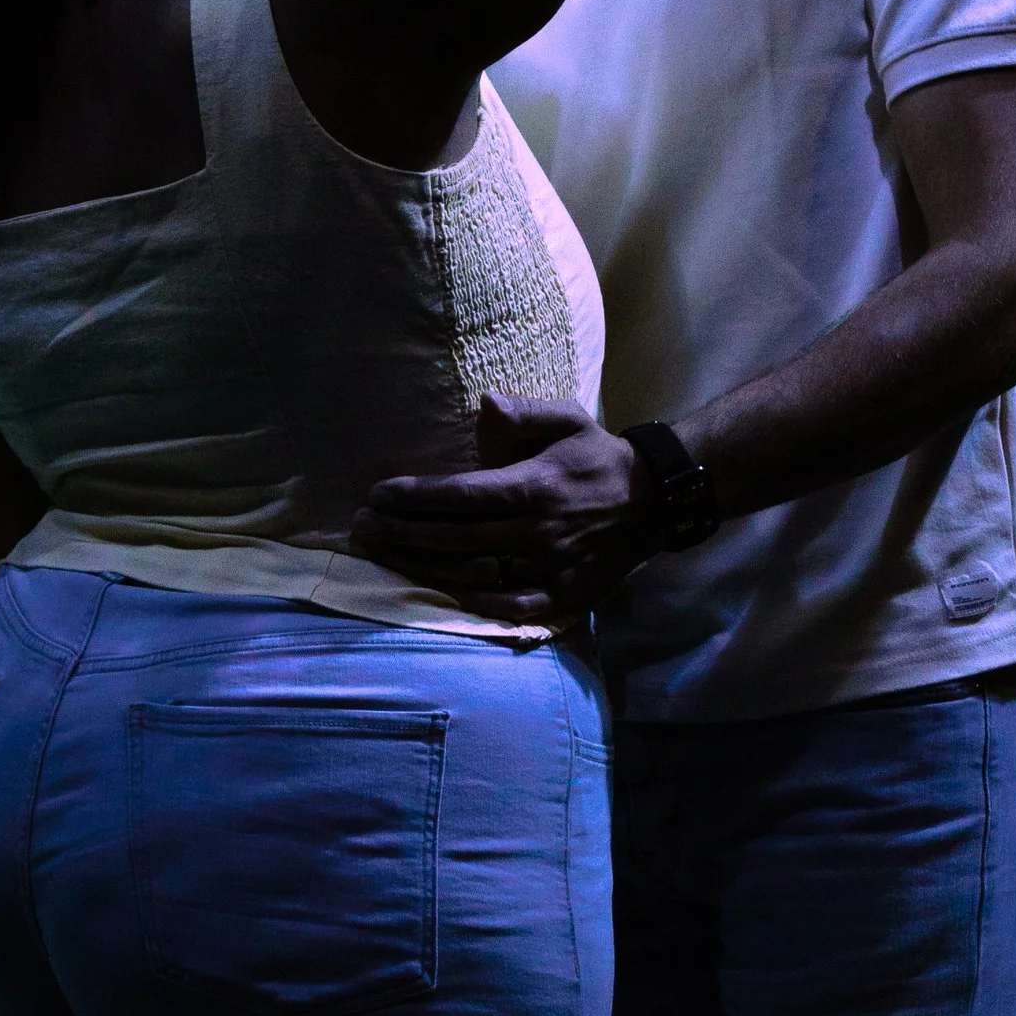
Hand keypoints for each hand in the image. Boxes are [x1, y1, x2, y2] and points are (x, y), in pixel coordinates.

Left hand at [350, 397, 655, 627]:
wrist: (653, 501)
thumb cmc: (596, 454)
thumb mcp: (567, 417)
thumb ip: (524, 411)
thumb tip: (486, 405)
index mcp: (536, 485)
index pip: (463, 494)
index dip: (416, 497)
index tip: (377, 495)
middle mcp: (539, 531)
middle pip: (457, 539)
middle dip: (403, 533)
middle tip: (361, 527)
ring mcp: (550, 569)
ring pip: (475, 576)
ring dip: (423, 567)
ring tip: (384, 556)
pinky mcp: (564, 597)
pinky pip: (510, 610)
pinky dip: (473, 604)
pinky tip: (440, 591)